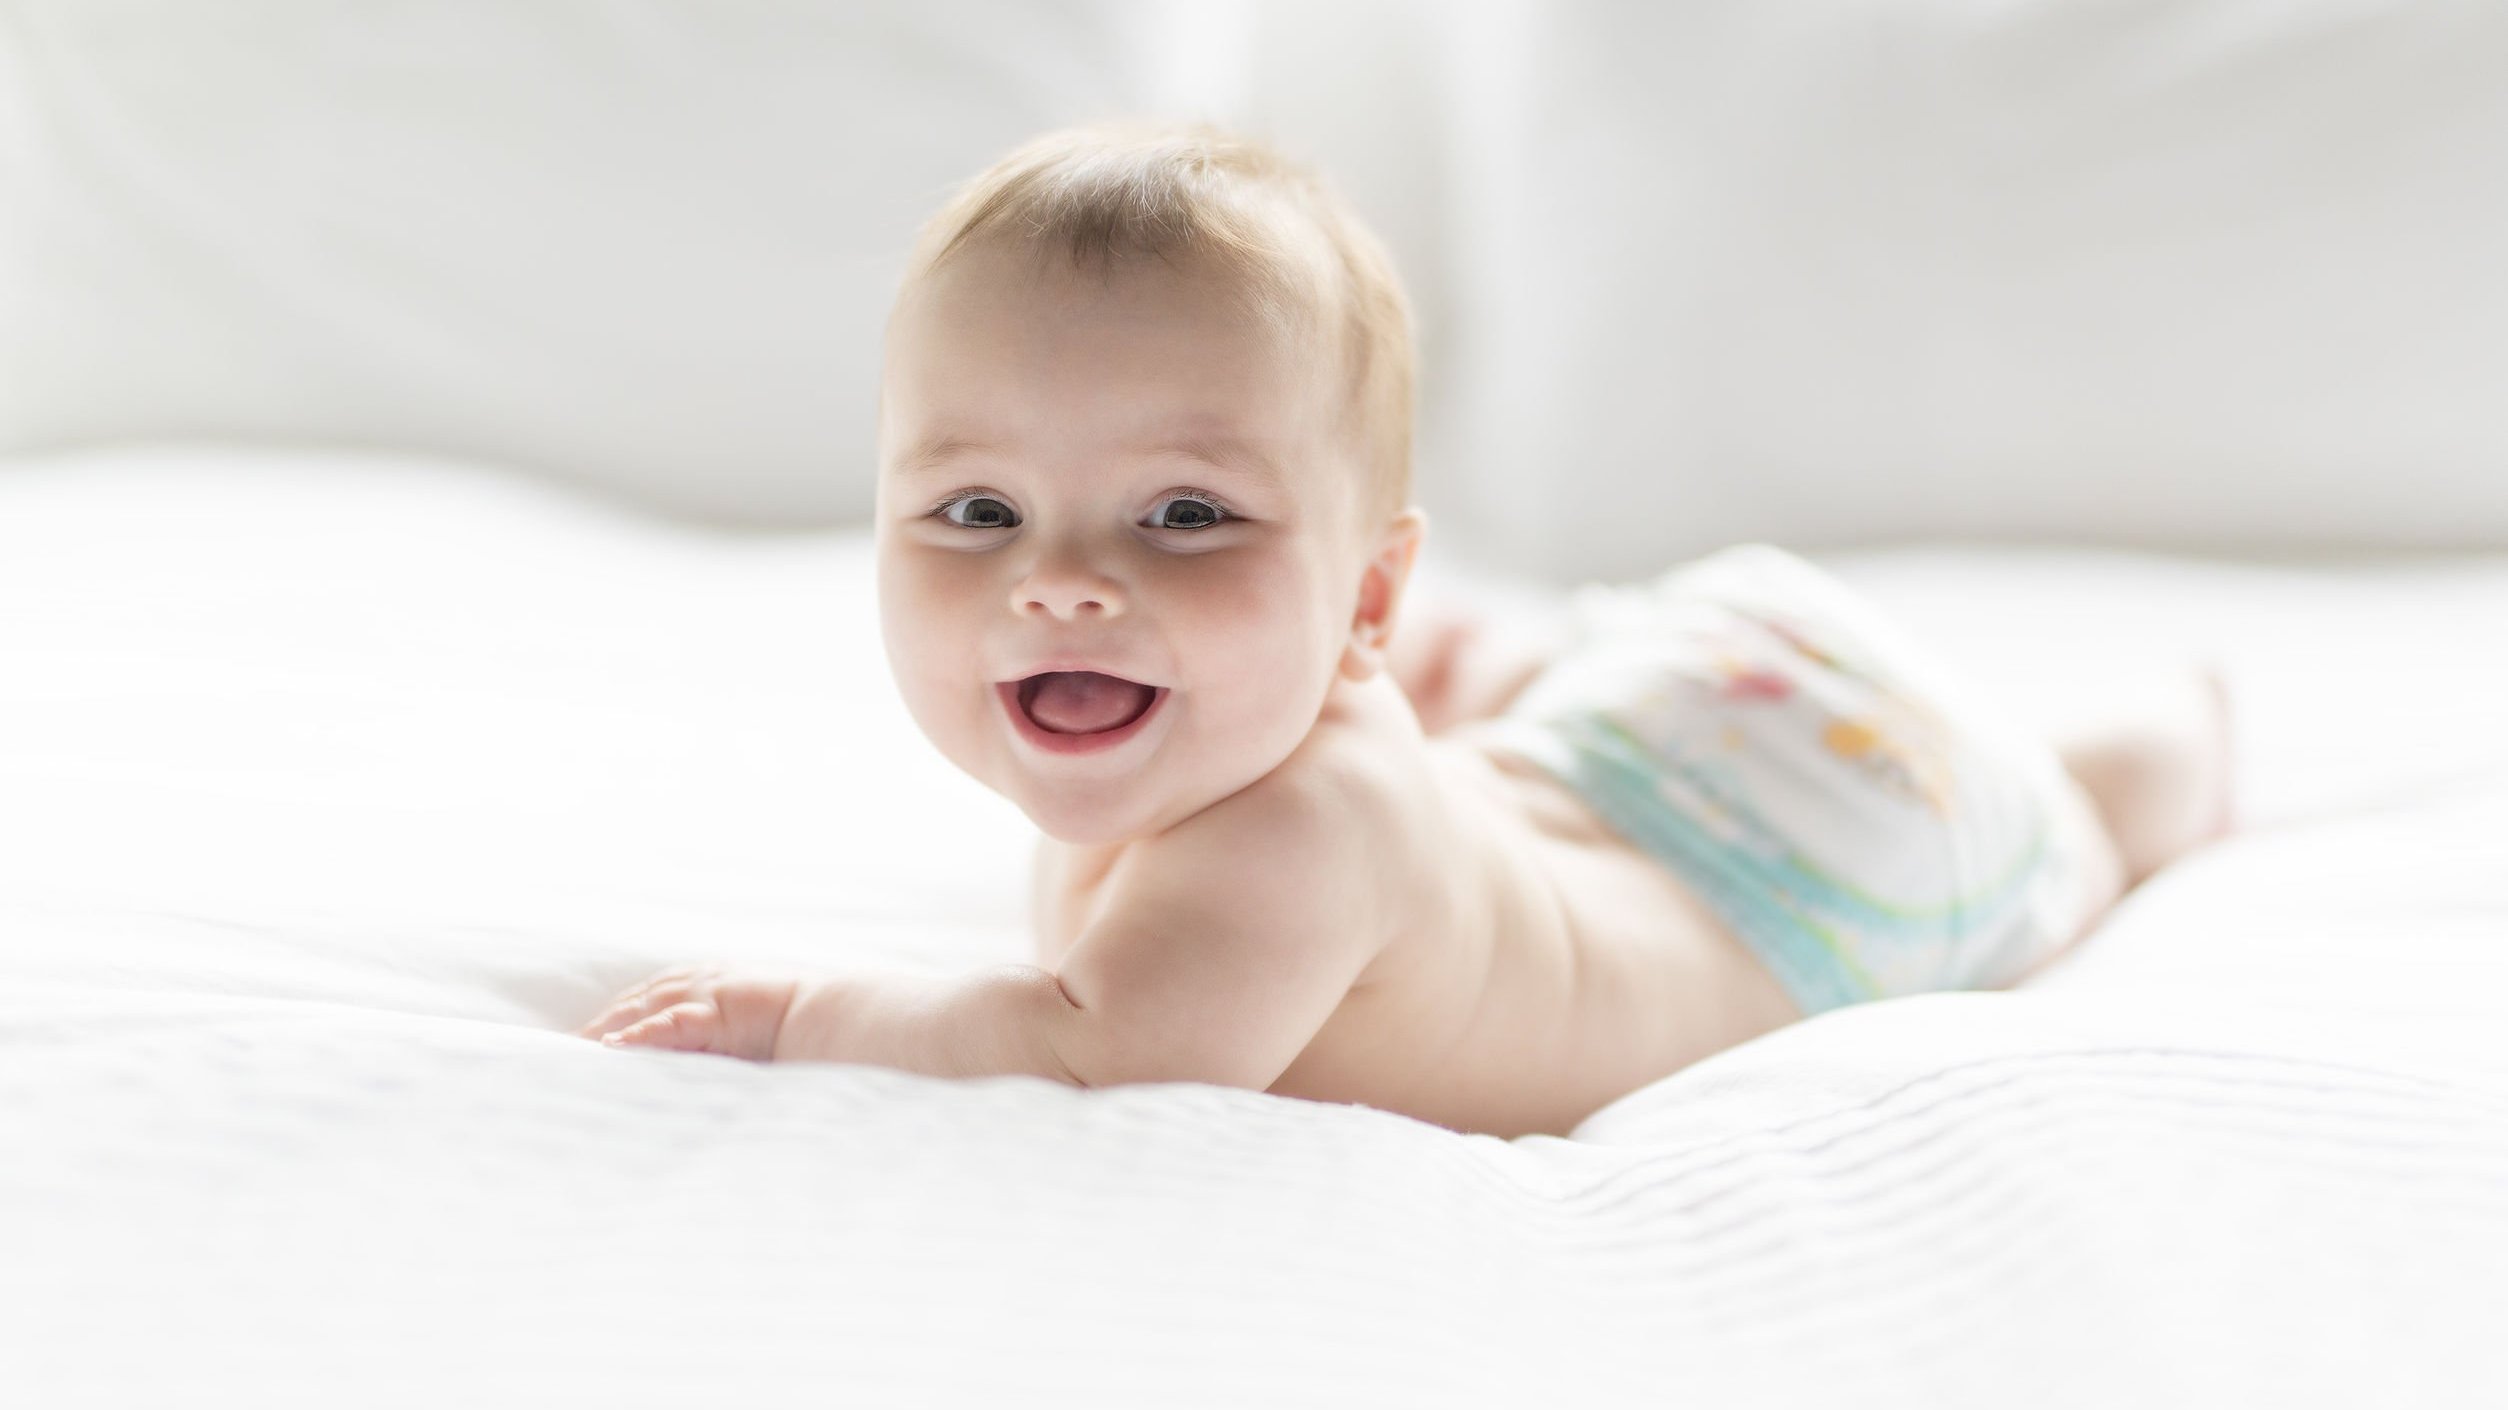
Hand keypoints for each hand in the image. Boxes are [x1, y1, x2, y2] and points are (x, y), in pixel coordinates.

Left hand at [576, 966, 800, 1060]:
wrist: (835, 1018)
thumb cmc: (800, 1030)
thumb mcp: (748, 1036)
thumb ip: (716, 1046)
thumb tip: (690, 1075)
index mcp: (708, 985)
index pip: (649, 1000)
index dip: (617, 1018)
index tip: (587, 1040)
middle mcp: (699, 982)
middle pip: (633, 1002)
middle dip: (597, 1025)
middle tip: (560, 1050)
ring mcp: (704, 993)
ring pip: (640, 1009)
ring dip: (604, 1030)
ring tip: (572, 1052)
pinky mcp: (713, 1012)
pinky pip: (667, 1025)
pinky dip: (638, 1036)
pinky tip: (612, 1048)